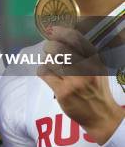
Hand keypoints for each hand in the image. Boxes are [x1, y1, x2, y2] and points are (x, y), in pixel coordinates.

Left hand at [39, 26, 123, 143]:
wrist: (102, 116)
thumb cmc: (96, 90)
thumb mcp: (97, 69)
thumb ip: (84, 54)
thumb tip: (63, 35)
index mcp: (94, 61)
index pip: (75, 39)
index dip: (61, 32)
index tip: (53, 30)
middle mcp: (86, 69)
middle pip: (57, 48)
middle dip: (50, 48)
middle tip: (50, 51)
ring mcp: (74, 81)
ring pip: (49, 60)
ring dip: (47, 61)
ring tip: (52, 66)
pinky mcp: (63, 92)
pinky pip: (44, 73)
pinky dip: (43, 71)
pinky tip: (48, 75)